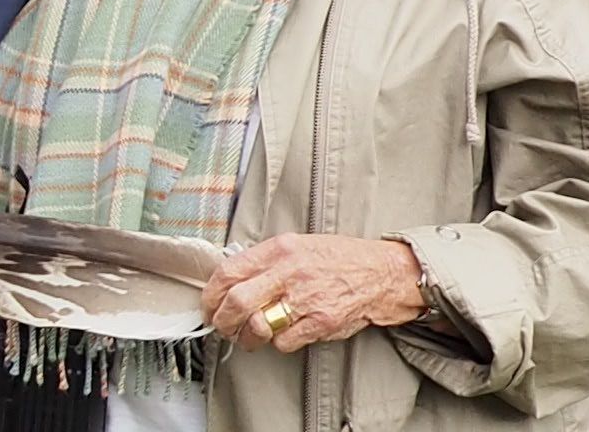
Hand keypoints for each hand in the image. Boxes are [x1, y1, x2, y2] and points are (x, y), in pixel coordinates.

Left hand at [202, 235, 424, 353]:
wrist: (381, 273)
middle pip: (237, 302)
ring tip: (247, 336)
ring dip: (246, 337)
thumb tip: (231, 278)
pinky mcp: (321, 323)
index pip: (229, 271)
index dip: (211, 294)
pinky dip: (277, 343)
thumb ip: (265, 260)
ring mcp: (306, 299)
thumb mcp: (297, 245)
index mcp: (279, 249)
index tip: (208, 305)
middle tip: (221, 326)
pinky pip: (284, 341)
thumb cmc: (339, 258)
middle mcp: (289, 272)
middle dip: (222, 320)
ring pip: (257, 326)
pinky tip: (283, 334)